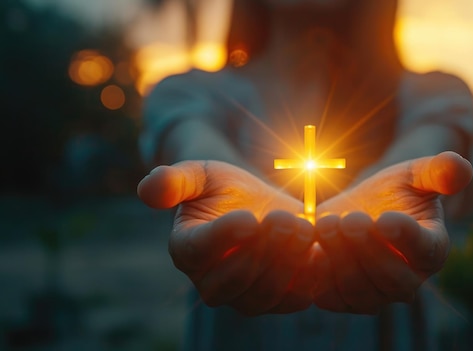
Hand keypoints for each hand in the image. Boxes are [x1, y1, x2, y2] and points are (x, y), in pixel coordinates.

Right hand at [137, 161, 315, 314]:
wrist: (262, 206)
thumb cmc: (226, 190)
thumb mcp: (202, 174)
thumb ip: (175, 180)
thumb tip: (149, 188)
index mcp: (187, 248)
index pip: (198, 251)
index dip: (224, 237)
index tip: (249, 217)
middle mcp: (211, 281)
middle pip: (233, 281)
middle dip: (263, 248)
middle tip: (284, 217)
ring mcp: (245, 297)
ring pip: (264, 295)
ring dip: (288, 262)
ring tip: (304, 226)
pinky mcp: (278, 301)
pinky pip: (293, 300)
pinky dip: (309, 278)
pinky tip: (318, 249)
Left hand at [313, 152, 472, 312]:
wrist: (356, 209)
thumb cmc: (392, 192)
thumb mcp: (414, 175)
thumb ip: (438, 171)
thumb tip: (462, 167)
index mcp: (432, 248)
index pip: (427, 250)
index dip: (406, 237)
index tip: (384, 218)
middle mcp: (409, 281)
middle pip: (393, 279)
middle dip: (367, 248)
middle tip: (348, 217)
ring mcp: (376, 296)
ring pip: (361, 292)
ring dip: (340, 258)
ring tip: (325, 223)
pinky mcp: (344, 300)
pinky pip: (332, 298)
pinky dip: (319, 275)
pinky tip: (311, 247)